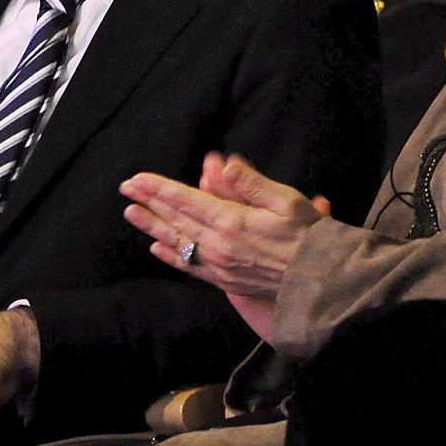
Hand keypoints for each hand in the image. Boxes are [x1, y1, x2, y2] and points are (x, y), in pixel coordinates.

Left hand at [121, 153, 325, 304]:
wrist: (320, 282)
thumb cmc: (308, 236)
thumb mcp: (286, 200)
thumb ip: (251, 183)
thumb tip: (222, 164)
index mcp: (233, 222)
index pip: (187, 200)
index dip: (160, 188)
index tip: (138, 178)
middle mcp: (219, 246)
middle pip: (176, 220)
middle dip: (149, 202)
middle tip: (126, 188)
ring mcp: (219, 266)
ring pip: (177, 243)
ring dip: (152, 227)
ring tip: (131, 213)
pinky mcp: (225, 281)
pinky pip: (190, 266)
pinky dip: (170, 256)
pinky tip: (156, 248)